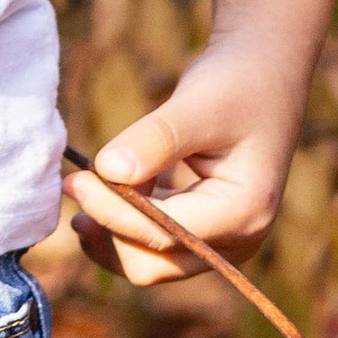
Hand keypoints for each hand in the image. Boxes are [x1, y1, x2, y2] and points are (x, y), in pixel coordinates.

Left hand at [66, 32, 306, 287]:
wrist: (263, 74)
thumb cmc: (236, 83)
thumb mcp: (197, 104)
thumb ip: (154, 140)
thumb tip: (107, 170)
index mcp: (245, 213)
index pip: (164, 233)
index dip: (113, 211)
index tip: (75, 180)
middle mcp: (237, 240)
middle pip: (153, 263)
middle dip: (109, 228)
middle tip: (73, 184)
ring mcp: (221, 241)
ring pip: (147, 260)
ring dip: (110, 229)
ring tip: (82, 186)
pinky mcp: (202, 231)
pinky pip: (151, 242)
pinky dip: (123, 220)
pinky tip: (103, 189)